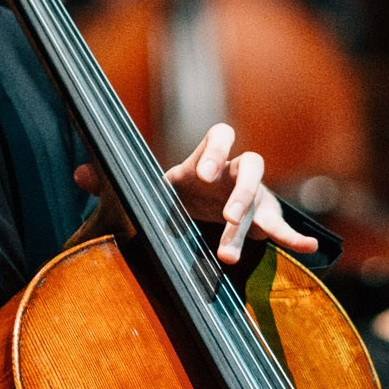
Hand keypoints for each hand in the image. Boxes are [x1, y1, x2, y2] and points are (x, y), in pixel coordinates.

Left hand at [87, 121, 318, 264]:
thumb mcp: (149, 190)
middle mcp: (234, 172)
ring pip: (261, 201)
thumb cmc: (175, 196)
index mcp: (205, 160)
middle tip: (226, 215)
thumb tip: (77, 175)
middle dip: (240, 191)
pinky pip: (284, 227)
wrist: (202, 210)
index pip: (220, 135)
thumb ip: (113, 183)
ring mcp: (254, 196)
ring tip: (230, 254)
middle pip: (250, 166)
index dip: (213, 150)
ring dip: (250, 225)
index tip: (199, 174)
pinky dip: (297, 238)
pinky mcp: (265, 220)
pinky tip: (310, 251)